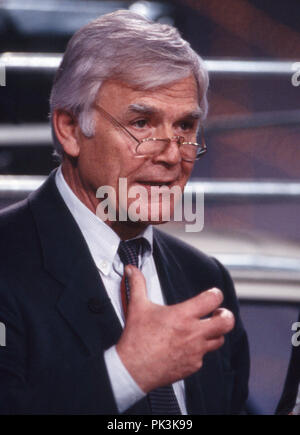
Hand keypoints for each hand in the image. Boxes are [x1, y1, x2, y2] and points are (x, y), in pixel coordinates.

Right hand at [116, 265, 234, 392]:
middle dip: (226, 315)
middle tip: (218, 313)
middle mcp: (193, 333)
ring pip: (219, 340)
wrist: (133, 369)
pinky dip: (199, 350)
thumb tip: (131, 269)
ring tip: (206, 329)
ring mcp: (195, 351)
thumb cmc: (136, 339)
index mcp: (182, 315)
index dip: (216, 294)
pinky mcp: (193, 366)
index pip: (213, 299)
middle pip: (226, 322)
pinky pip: (204, 356)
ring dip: (215, 333)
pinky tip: (188, 347)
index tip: (212, 294)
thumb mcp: (137, 306)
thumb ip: (137, 284)